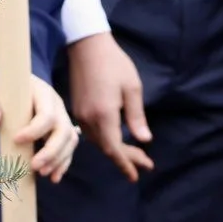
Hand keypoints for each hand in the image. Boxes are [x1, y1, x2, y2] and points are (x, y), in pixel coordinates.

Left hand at [0, 68, 77, 180]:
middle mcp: (56, 105)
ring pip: (70, 140)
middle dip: (51, 151)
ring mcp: (61, 117)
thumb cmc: (2, 85)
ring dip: (58, 159)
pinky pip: (69, 147)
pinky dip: (63, 164)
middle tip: (34, 166)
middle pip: (63, 130)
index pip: (47, 114)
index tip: (17, 140)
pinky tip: (54, 177)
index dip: (35, 131)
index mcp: (42, 92)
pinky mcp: (60, 130)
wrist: (13, 81)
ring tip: (42, 173)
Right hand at [64, 30, 151, 180]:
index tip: (136, 175)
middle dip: (125, 158)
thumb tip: (144, 140)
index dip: (125, 164)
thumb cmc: (114, 64)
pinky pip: (92, 133)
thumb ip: (136, 117)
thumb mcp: (132, 88)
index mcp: (104, 115)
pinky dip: (106, 140)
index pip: (114, 149)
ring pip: (98, 142)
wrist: (87, 46)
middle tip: (145, 165)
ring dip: (115, 150)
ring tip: (134, 155)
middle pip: (106, 148)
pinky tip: (116, 140)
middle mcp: (89, 119)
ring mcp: (80, 115)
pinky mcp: (78, 109)